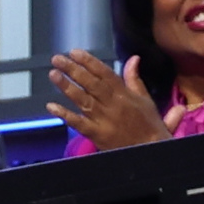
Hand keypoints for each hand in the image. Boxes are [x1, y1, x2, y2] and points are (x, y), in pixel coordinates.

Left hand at [48, 50, 170, 152]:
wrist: (151, 151)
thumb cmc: (149, 126)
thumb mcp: (146, 99)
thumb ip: (135, 79)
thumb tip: (133, 58)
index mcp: (124, 95)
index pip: (105, 74)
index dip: (89, 62)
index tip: (75, 52)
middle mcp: (113, 105)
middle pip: (91, 84)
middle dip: (74, 70)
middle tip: (58, 59)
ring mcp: (104, 120)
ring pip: (83, 100)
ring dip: (67, 87)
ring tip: (54, 75)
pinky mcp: (97, 134)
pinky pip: (78, 124)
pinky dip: (65, 115)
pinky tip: (51, 106)